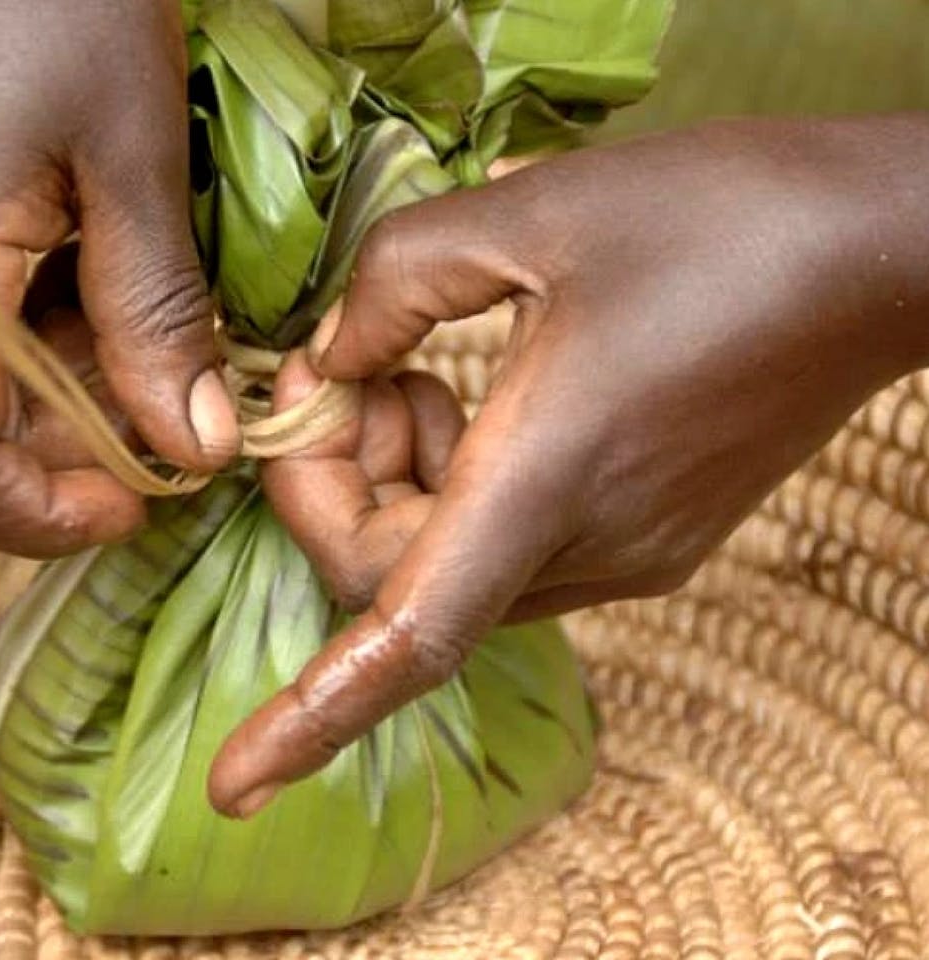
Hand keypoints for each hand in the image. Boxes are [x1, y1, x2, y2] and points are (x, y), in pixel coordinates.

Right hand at [0, 0, 238, 557]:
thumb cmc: (63, 0)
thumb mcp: (135, 159)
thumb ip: (157, 315)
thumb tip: (196, 448)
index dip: (39, 512)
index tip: (138, 502)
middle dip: (74, 449)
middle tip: (177, 411)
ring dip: (68, 391)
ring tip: (157, 339)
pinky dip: (43, 339)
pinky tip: (109, 291)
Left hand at [209, 115, 928, 816]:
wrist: (881, 253)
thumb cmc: (722, 216)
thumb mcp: (535, 211)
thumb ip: (396, 281)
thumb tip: (329, 358)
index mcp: (550, 476)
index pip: (413, 636)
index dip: (313, 717)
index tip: (235, 786)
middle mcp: (587, 547)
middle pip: (397, 584)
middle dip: (335, 488)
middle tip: (345, 377)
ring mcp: (627, 556)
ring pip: (448, 571)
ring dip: (394, 487)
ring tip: (417, 377)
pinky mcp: (649, 539)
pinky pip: (506, 551)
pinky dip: (453, 495)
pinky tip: (476, 403)